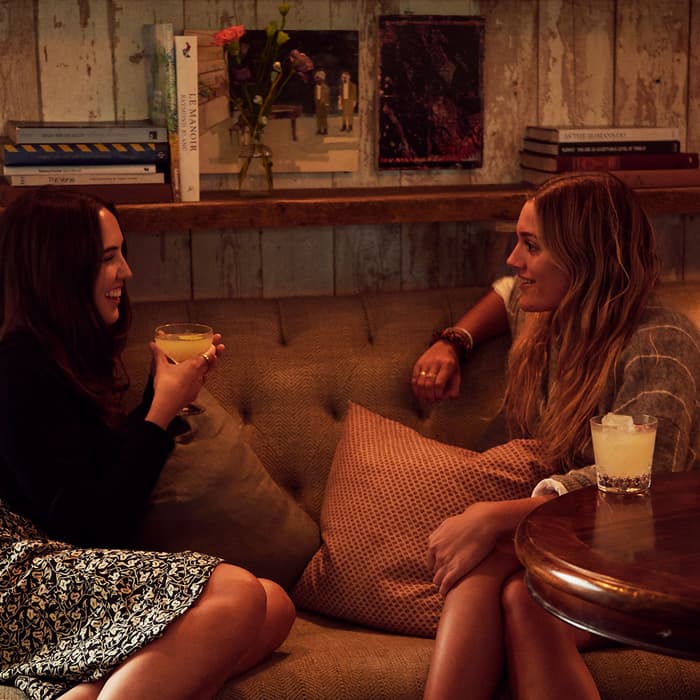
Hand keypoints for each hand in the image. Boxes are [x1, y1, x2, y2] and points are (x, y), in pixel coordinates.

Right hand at [146, 333, 225, 428]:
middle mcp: (199, 374)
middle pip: (212, 362)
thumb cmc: (165, 386)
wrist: (166, 406)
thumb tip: (153, 344)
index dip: (213, 347)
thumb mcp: (161, 367)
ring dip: (210, 365)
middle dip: (217, 354)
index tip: (217, 342)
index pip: (208, 354)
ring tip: (211, 360)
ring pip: (208, 372)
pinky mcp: (195, 393)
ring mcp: (199, 384)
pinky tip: (197, 376)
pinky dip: (202, 376)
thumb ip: (158, 354)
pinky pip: (201, 382)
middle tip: (221, 347)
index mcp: (194, 365)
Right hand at [411, 341, 460, 402]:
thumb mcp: (457, 375)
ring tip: (426, 399)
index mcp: (447, 365)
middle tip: (432, 401)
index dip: (437, 394)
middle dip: (429, 396)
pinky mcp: (418, 364)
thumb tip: (447, 398)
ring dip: (422, 394)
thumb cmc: (452, 364)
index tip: (439, 399)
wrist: (444, 346)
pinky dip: (415, 388)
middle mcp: (435, 363)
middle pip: (428, 384)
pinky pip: (414, 378)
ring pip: (420, 382)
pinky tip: (419, 394)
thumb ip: (455, 389)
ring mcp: (425, 363)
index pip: (439, 383)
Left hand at [427, 497, 552, 595]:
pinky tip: (445, 594)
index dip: (437, 564)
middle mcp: (436, 551)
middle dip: (439, 574)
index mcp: (433, 541)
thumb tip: (439, 537)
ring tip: (445, 589)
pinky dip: (444, 590)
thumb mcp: (449, 524)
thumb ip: (441, 533)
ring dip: (441, 584)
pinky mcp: (456, 569)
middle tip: (445, 580)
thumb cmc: (469, 521)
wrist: (483, 522)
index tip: (443, 568)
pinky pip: (446, 584)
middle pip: (434, 569)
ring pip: (438, 579)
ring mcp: (445, 561)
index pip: (431, 559)